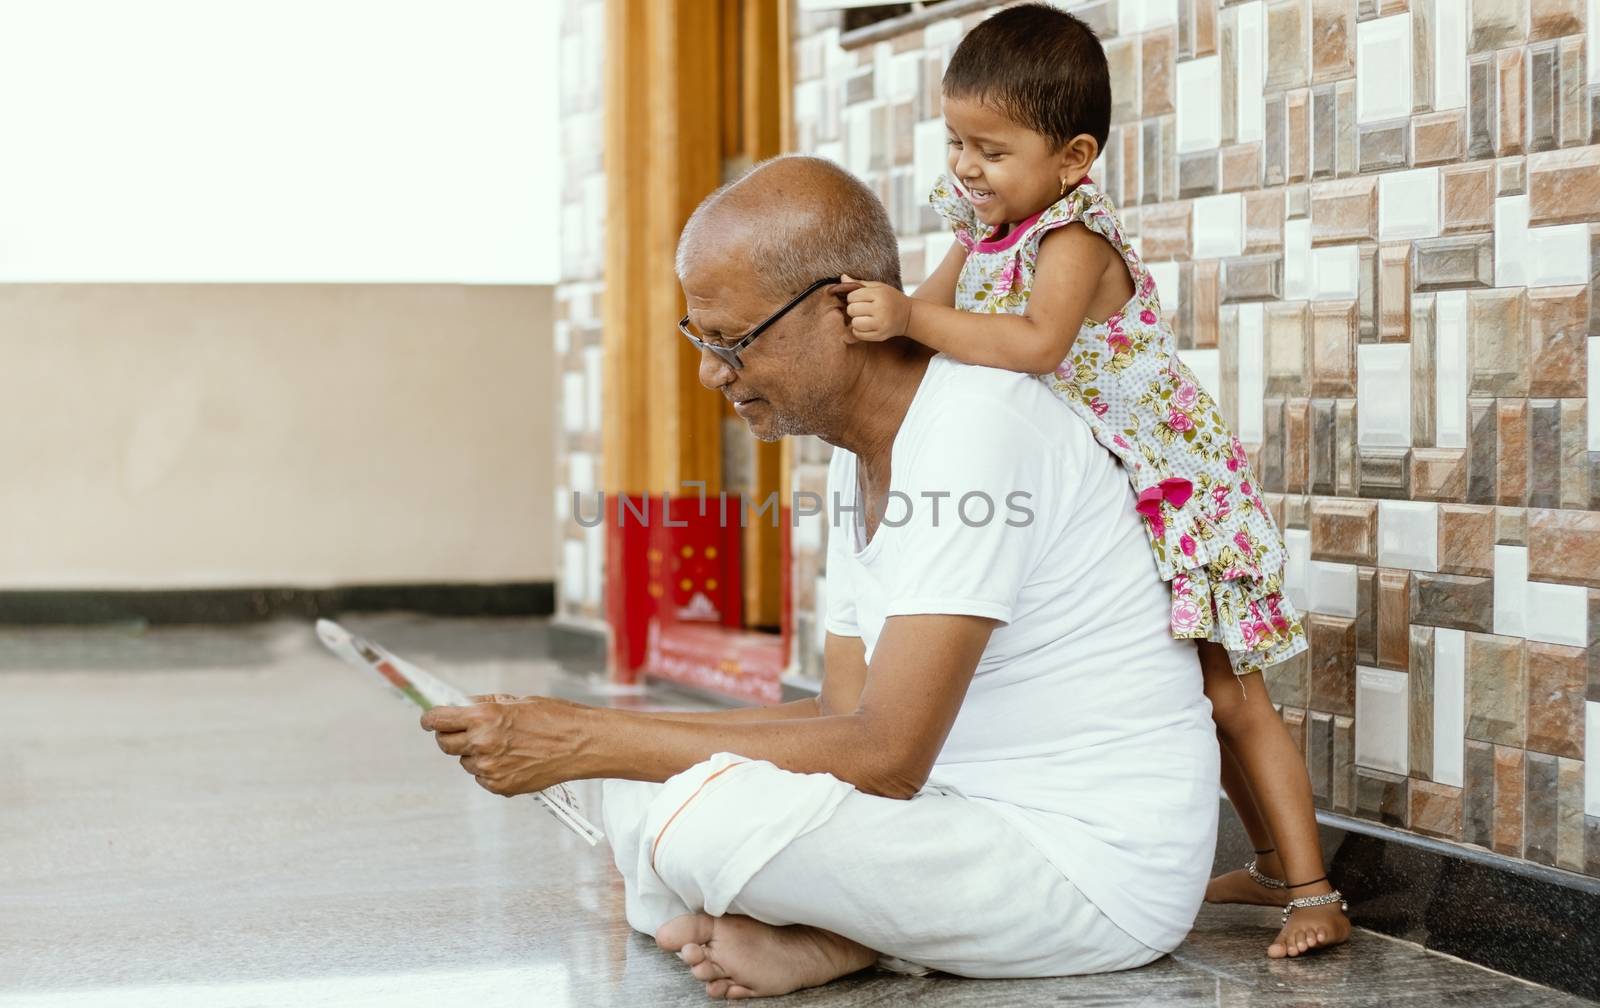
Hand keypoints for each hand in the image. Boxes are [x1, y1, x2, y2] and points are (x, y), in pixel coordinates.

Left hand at [421, 696, 586, 796]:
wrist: (581, 744)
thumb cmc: (554, 717)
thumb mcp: (517, 701)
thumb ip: (485, 704)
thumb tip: (461, 706)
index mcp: (484, 717)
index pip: (439, 720)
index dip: (430, 719)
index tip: (429, 721)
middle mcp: (482, 743)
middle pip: (445, 744)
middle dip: (450, 736)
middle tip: (464, 732)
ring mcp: (490, 768)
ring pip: (465, 762)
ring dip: (474, 754)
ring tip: (504, 745)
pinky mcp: (500, 786)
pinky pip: (482, 777)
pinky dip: (490, 769)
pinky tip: (513, 759)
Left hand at [841, 274, 911, 341]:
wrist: (908, 316)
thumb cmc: (891, 299)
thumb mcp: (878, 287)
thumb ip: (860, 283)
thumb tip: (842, 278)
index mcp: (879, 295)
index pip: (853, 296)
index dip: (853, 297)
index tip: (860, 299)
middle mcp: (881, 309)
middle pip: (852, 309)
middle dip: (853, 308)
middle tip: (861, 308)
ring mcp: (880, 324)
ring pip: (855, 323)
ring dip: (856, 320)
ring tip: (863, 317)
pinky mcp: (880, 336)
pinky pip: (859, 334)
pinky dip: (858, 330)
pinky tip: (865, 325)